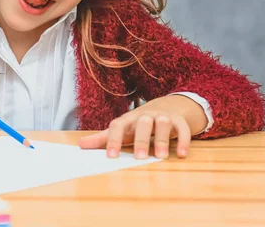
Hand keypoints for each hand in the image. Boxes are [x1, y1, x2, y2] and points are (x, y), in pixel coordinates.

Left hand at [77, 109, 191, 159]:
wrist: (166, 106)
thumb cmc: (138, 124)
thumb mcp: (122, 130)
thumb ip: (103, 138)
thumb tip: (80, 145)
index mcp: (128, 119)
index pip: (118, 126)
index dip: (113, 141)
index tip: (110, 157)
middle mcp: (145, 116)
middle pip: (143, 123)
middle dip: (141, 139)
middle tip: (140, 157)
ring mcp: (163, 116)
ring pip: (163, 123)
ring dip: (163, 139)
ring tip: (161, 156)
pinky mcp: (179, 121)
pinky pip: (183, 128)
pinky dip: (184, 140)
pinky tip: (182, 154)